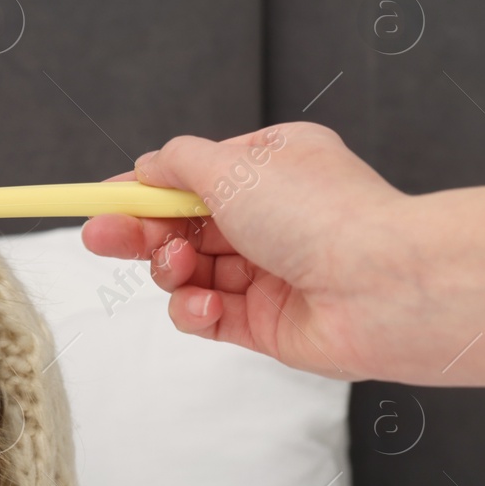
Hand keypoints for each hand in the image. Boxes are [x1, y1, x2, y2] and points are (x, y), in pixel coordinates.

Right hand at [79, 121, 415, 379]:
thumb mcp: (232, 165)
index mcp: (273, 167)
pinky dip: (195, 311)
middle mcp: (273, 217)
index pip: (191, 176)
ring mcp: (270, 271)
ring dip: (171, 271)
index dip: (142, 190)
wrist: (384, 288)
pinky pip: (208, 315)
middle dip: (139, 232)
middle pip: (183, 225)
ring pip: (189, 271)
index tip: (100, 201)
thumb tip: (147, 167)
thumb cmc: (322, 215)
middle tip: (101, 238)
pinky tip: (206, 305)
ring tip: (177, 269)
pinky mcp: (267, 322)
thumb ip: (177, 163)